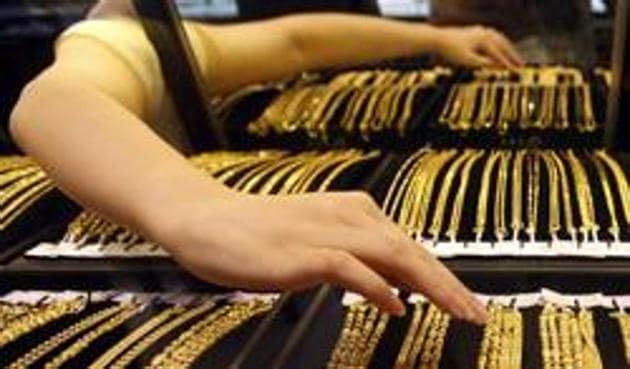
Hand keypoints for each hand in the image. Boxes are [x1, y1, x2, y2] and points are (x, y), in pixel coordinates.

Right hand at [145, 189, 486, 323]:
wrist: (208, 220)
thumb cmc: (259, 234)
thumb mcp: (318, 241)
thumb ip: (358, 260)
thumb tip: (396, 290)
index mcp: (352, 211)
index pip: (408, 245)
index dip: (442, 275)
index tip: (466, 301)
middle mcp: (345, 216)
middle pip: (411, 250)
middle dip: (450, 284)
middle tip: (477, 313)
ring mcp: (324, 232)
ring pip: (393, 256)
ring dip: (432, 284)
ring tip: (459, 312)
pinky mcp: (301, 252)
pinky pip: (350, 269)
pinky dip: (378, 287)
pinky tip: (396, 306)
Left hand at [434, 25, 523, 67]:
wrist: (438, 39)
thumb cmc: (451, 51)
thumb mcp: (467, 60)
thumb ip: (484, 63)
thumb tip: (498, 66)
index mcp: (484, 40)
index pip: (499, 54)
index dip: (508, 64)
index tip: (516, 72)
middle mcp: (485, 33)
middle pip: (503, 44)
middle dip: (512, 55)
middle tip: (521, 65)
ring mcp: (481, 30)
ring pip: (500, 39)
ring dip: (508, 48)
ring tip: (515, 56)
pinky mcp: (477, 30)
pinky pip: (494, 36)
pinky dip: (500, 43)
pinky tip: (501, 47)